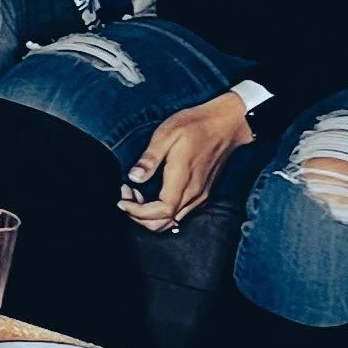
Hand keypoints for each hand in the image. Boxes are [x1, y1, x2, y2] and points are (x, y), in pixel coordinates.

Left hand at [121, 92, 253, 230]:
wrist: (225, 125)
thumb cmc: (195, 126)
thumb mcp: (166, 135)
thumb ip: (150, 159)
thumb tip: (134, 178)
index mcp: (183, 180)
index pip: (161, 212)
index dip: (138, 212)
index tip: (121, 200)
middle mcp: (194, 194)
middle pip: (165, 223)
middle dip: (139, 216)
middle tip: (125, 196)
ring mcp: (200, 195)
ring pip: (173, 220)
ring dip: (150, 215)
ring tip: (135, 193)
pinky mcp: (203, 193)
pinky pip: (181, 213)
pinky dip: (163, 211)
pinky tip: (152, 194)